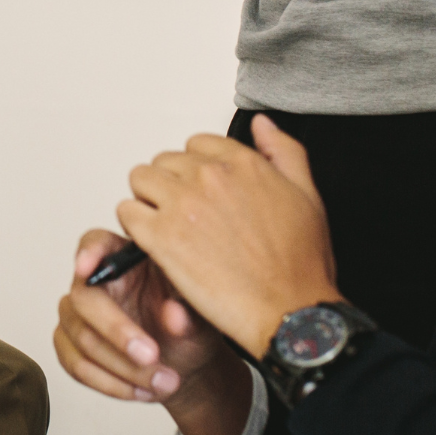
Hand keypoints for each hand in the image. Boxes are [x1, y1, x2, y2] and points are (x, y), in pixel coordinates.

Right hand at [54, 228, 232, 407]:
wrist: (185, 362)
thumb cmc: (190, 324)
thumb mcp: (202, 317)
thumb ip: (190, 313)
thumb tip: (175, 315)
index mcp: (125, 257)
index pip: (96, 242)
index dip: (88, 253)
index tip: (87, 268)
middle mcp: (94, 282)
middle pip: (85, 299)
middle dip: (117, 332)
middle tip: (152, 355)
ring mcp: (75, 314)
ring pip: (82, 339)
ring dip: (123, 368)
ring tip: (165, 382)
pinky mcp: (68, 346)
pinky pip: (76, 366)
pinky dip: (111, 384)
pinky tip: (143, 391)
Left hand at [118, 116, 339, 357]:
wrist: (288, 310)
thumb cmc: (300, 265)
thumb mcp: (308, 195)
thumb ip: (283, 151)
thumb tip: (263, 123)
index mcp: (242, 163)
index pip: (197, 145)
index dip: (195, 170)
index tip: (200, 193)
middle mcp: (209, 176)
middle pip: (165, 162)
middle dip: (170, 185)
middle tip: (183, 216)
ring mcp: (183, 204)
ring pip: (140, 180)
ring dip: (148, 201)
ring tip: (165, 227)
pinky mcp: (162, 237)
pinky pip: (128, 213)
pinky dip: (135, 226)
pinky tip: (153, 244)